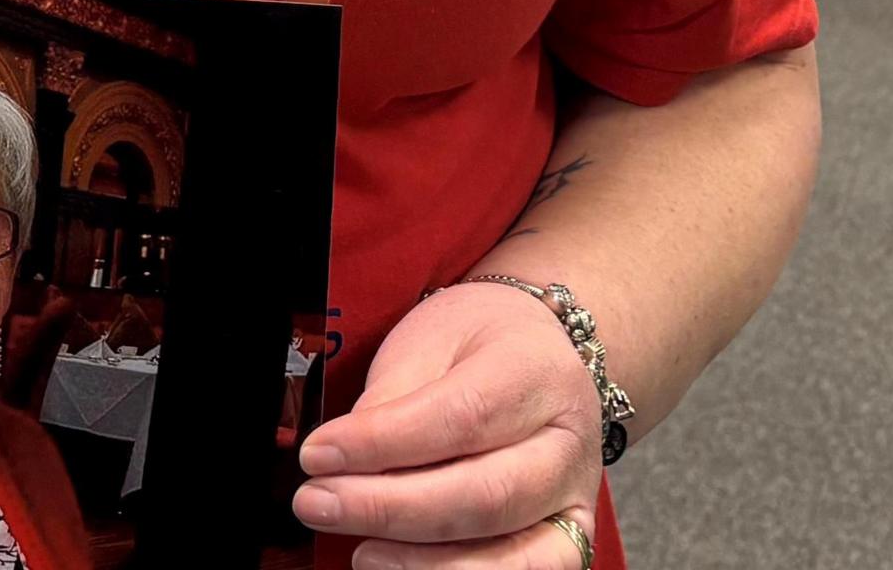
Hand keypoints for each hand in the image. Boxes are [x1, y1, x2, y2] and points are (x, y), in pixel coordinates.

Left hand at [294, 281, 604, 567]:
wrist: (537, 352)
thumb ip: (391, 404)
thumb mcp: (428, 344)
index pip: (462, 417)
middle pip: (486, 495)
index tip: (319, 455)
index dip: (383, 445)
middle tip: (319, 504)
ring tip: (361, 553)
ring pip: (512, 555)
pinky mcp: (570, 539)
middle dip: (392, 509)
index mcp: (537, 372)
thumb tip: (344, 465)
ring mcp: (574, 499)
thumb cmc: (476, 345)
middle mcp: (569, 442)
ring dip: (424, 563)